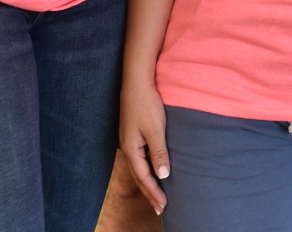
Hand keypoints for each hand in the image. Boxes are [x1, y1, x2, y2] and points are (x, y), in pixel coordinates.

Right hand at [120, 80, 170, 215]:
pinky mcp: (133, 134)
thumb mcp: (155, 129)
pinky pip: (140, 159)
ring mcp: (129, 141)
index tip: (163, 206)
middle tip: (160, 208)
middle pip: (138, 176)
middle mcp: (127, 148)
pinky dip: (147, 169)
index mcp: (131, 149)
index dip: (153, 192)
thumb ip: (159, 152)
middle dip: (149, 193)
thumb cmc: (146, 104)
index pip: (143, 177)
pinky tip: (153, 171)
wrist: (136, 82)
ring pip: (138, 168)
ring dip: (148, 183)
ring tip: (157, 195)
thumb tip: (163, 175)